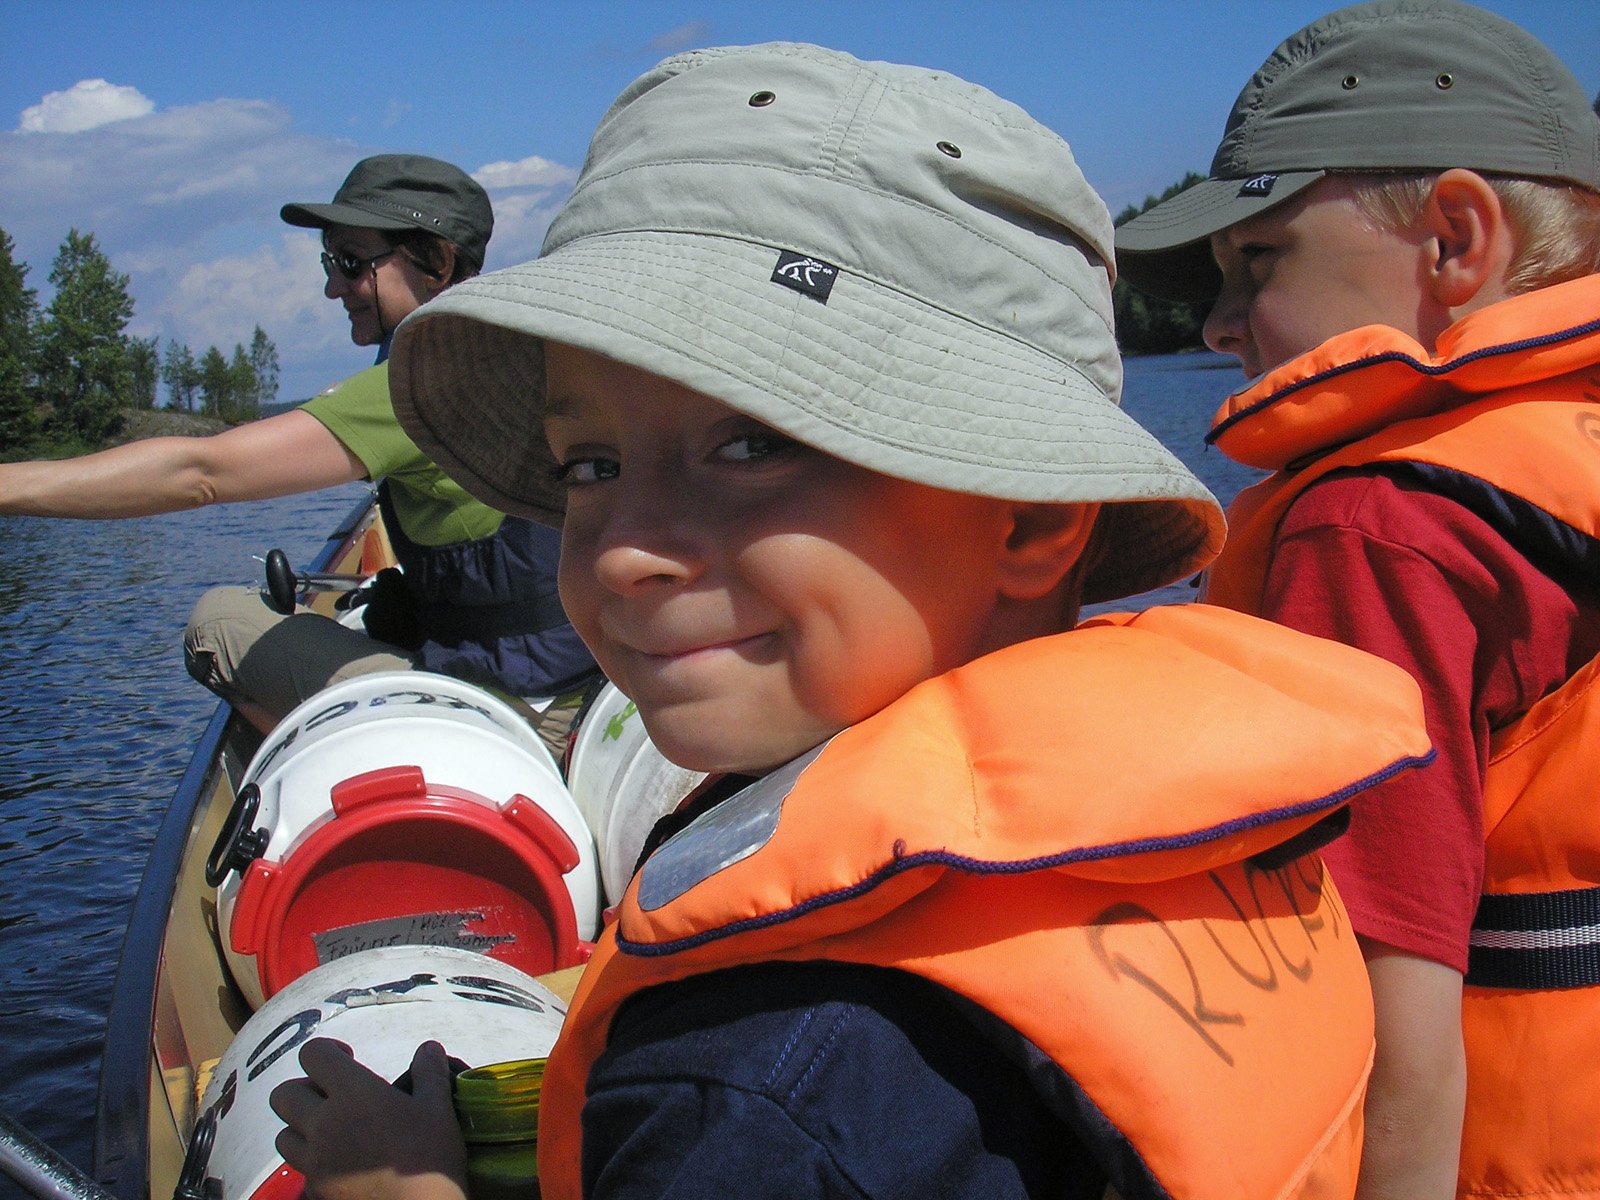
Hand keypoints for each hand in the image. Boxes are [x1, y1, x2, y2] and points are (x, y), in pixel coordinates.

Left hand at [269, 1039, 468, 1199]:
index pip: (313, 1054)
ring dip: (301, 1127)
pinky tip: (340, 1162)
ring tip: (330, 1130)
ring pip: (283, 1134)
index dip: (327, 1050)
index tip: (347, 1058)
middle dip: (305, 1088)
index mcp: (353, 1094)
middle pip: (284, 1094)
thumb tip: (428, 1048)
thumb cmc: (431, 1156)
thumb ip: (428, 1072)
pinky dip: (312, 1162)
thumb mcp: (438, 1108)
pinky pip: (299, 1170)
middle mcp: (324, 1124)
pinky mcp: (316, 1190)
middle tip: (333, 1095)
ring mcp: (315, 1161)